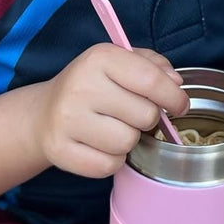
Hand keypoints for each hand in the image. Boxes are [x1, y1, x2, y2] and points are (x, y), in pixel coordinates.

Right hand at [33, 43, 188, 178]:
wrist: (44, 113)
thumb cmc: (93, 86)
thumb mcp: (121, 62)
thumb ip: (154, 66)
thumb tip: (176, 84)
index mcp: (100, 58)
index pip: (152, 80)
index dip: (174, 97)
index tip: (179, 105)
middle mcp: (80, 86)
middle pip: (146, 115)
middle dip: (148, 118)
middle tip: (130, 114)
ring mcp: (67, 120)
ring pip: (128, 142)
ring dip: (129, 140)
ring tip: (112, 128)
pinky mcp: (59, 150)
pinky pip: (109, 165)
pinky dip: (112, 160)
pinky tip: (99, 145)